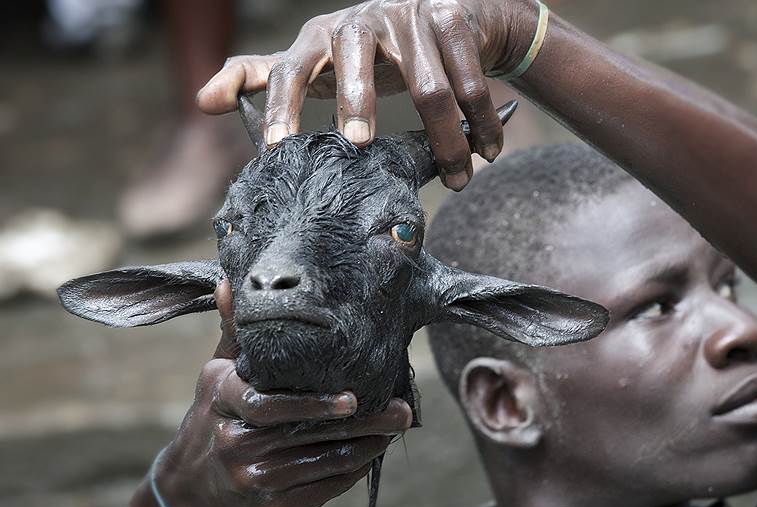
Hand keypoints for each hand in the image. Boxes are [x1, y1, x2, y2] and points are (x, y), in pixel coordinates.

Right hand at [150, 282, 412, 506]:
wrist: (191, 489)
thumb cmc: (218, 415)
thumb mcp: (220, 373)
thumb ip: (236, 331)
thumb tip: (232, 281)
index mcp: (223, 399)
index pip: (269, 404)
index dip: (313, 403)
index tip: (355, 397)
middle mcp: (234, 442)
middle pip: (308, 434)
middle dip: (364, 423)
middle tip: (403, 411)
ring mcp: (252, 480)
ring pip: (324, 463)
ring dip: (368, 446)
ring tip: (396, 427)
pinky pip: (325, 489)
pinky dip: (353, 472)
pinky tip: (373, 453)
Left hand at [196, 0, 538, 189]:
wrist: (449, 16)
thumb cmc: (372, 51)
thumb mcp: (318, 62)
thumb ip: (266, 77)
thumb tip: (203, 101)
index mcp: (322, 36)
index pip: (291, 66)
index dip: (283, 105)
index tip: (280, 147)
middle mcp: (362, 19)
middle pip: (354, 56)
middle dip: (356, 99)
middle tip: (358, 144)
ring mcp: (411, 15)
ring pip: (428, 83)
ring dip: (446, 137)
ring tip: (456, 175)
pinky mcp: (454, 20)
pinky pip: (469, 80)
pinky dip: (482, 122)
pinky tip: (486, 152)